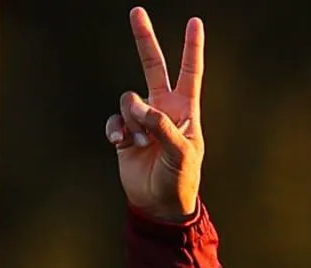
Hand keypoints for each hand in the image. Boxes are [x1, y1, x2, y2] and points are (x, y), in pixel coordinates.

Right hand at [104, 8, 203, 222]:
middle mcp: (163, 109)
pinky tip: (121, 144)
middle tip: (137, 12)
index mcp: (185, 110)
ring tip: (142, 143)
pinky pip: (114, 120)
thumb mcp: (179, 154)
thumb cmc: (179, 180)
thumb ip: (161, 126)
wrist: (159, 205)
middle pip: (153, 67)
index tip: (195, 22)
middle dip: (144, 40)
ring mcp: (142, 119)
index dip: (192, 48)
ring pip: (128, 100)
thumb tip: (138, 106)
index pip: (190, 73)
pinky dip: (116, 130)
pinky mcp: (125, 132)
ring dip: (132, 121)